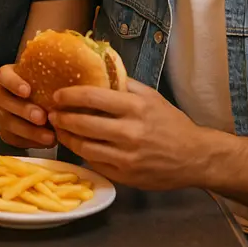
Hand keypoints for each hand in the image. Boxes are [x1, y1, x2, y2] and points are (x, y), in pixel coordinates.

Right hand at [0, 64, 55, 148]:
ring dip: (27, 129)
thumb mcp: (55, 81)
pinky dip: (29, 141)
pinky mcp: (6, 132)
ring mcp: (2, 113)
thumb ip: (61, 74)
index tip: (28, 91)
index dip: (13, 82)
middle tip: (41, 117)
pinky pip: (12, 137)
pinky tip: (45, 142)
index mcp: (12, 77)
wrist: (49, 116)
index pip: (3, 74)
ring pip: (6, 120)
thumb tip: (83, 67)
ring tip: (48, 136)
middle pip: (2, 98)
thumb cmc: (52, 93)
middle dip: (22, 108)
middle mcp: (3, 94)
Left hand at [48, 79, 209, 190]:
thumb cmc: (172, 124)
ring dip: (66, 137)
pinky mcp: (126, 176)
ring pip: (85, 147)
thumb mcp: (151, 97)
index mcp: (136, 107)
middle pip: (83, 124)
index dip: (69, 96)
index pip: (92, 97)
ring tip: (59, 130)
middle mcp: (130, 132)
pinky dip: (82, 154)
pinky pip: (95, 163)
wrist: (196, 157)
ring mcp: (127, 157)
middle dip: (61, 118)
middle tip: (51, 113)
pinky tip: (77, 146)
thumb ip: (125, 85)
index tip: (57, 95)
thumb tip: (98, 71)